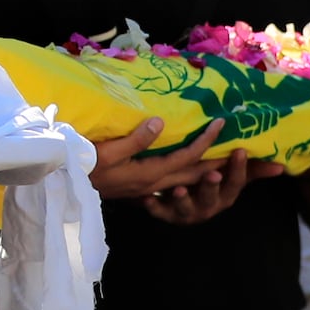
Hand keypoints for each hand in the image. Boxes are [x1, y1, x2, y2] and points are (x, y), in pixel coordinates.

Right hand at [90, 117, 229, 198]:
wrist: (66, 184)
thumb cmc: (85, 165)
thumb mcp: (109, 151)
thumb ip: (137, 139)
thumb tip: (161, 121)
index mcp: (150, 174)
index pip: (186, 157)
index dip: (205, 140)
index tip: (221, 123)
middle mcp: (155, 183)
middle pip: (195, 175)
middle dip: (221, 165)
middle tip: (243, 156)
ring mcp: (148, 188)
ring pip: (186, 181)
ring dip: (209, 172)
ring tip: (227, 162)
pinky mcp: (141, 187)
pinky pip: (173, 182)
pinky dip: (190, 176)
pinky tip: (193, 171)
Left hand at [141, 148, 283, 224]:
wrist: (174, 201)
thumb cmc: (205, 183)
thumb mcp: (227, 177)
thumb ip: (251, 170)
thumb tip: (281, 166)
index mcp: (224, 195)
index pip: (236, 183)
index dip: (239, 169)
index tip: (239, 150)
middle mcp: (208, 206)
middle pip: (213, 198)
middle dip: (213, 186)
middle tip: (212, 174)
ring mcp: (187, 212)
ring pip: (186, 208)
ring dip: (184, 199)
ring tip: (180, 188)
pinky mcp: (165, 214)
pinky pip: (159, 212)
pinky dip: (154, 207)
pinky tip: (147, 199)